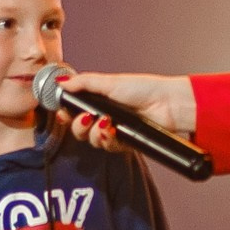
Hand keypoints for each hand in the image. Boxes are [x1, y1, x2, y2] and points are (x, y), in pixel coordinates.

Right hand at [56, 72, 194, 150]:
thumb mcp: (110, 82)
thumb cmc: (144, 89)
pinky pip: (109, 148)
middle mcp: (105, 116)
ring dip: (94, 133)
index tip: (64, 113)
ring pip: (93, 141)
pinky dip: (108, 140)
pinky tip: (112, 132)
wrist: (167, 104)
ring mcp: (114, 131)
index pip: (75, 112)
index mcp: (100, 101)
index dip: (67, 115)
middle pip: (80, 130)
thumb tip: (62, 82)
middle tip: (86, 118)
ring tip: (105, 123)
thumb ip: (84, 83)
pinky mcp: (125, 143)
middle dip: (78, 126)